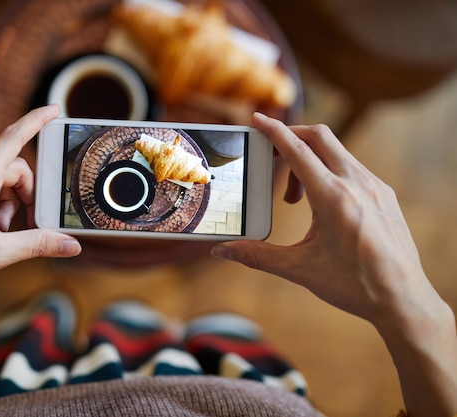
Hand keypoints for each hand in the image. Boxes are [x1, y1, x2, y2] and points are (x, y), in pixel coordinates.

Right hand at [213, 112, 439, 324]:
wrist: (404, 300)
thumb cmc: (355, 286)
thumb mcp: (300, 269)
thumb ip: (257, 256)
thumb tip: (223, 252)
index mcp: (334, 198)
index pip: (297, 150)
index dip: (274, 131)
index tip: (258, 119)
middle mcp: (358, 184)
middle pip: (320, 137)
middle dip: (291, 137)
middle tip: (271, 157)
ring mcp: (376, 187)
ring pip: (337, 152)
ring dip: (310, 161)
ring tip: (295, 199)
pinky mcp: (385, 196)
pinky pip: (353, 168)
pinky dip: (330, 172)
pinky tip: (322, 204)